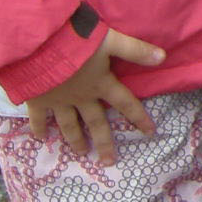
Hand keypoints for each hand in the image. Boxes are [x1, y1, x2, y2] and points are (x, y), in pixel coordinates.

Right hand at [23, 29, 163, 166]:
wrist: (37, 47)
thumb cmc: (75, 41)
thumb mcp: (109, 40)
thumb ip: (134, 49)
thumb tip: (163, 57)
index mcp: (101, 84)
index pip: (125, 103)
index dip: (139, 117)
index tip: (149, 132)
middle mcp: (81, 97)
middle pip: (96, 122)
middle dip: (104, 142)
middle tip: (108, 161)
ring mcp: (58, 101)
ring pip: (69, 125)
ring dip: (75, 139)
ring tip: (81, 153)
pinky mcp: (38, 100)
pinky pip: (39, 118)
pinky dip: (39, 128)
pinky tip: (40, 139)